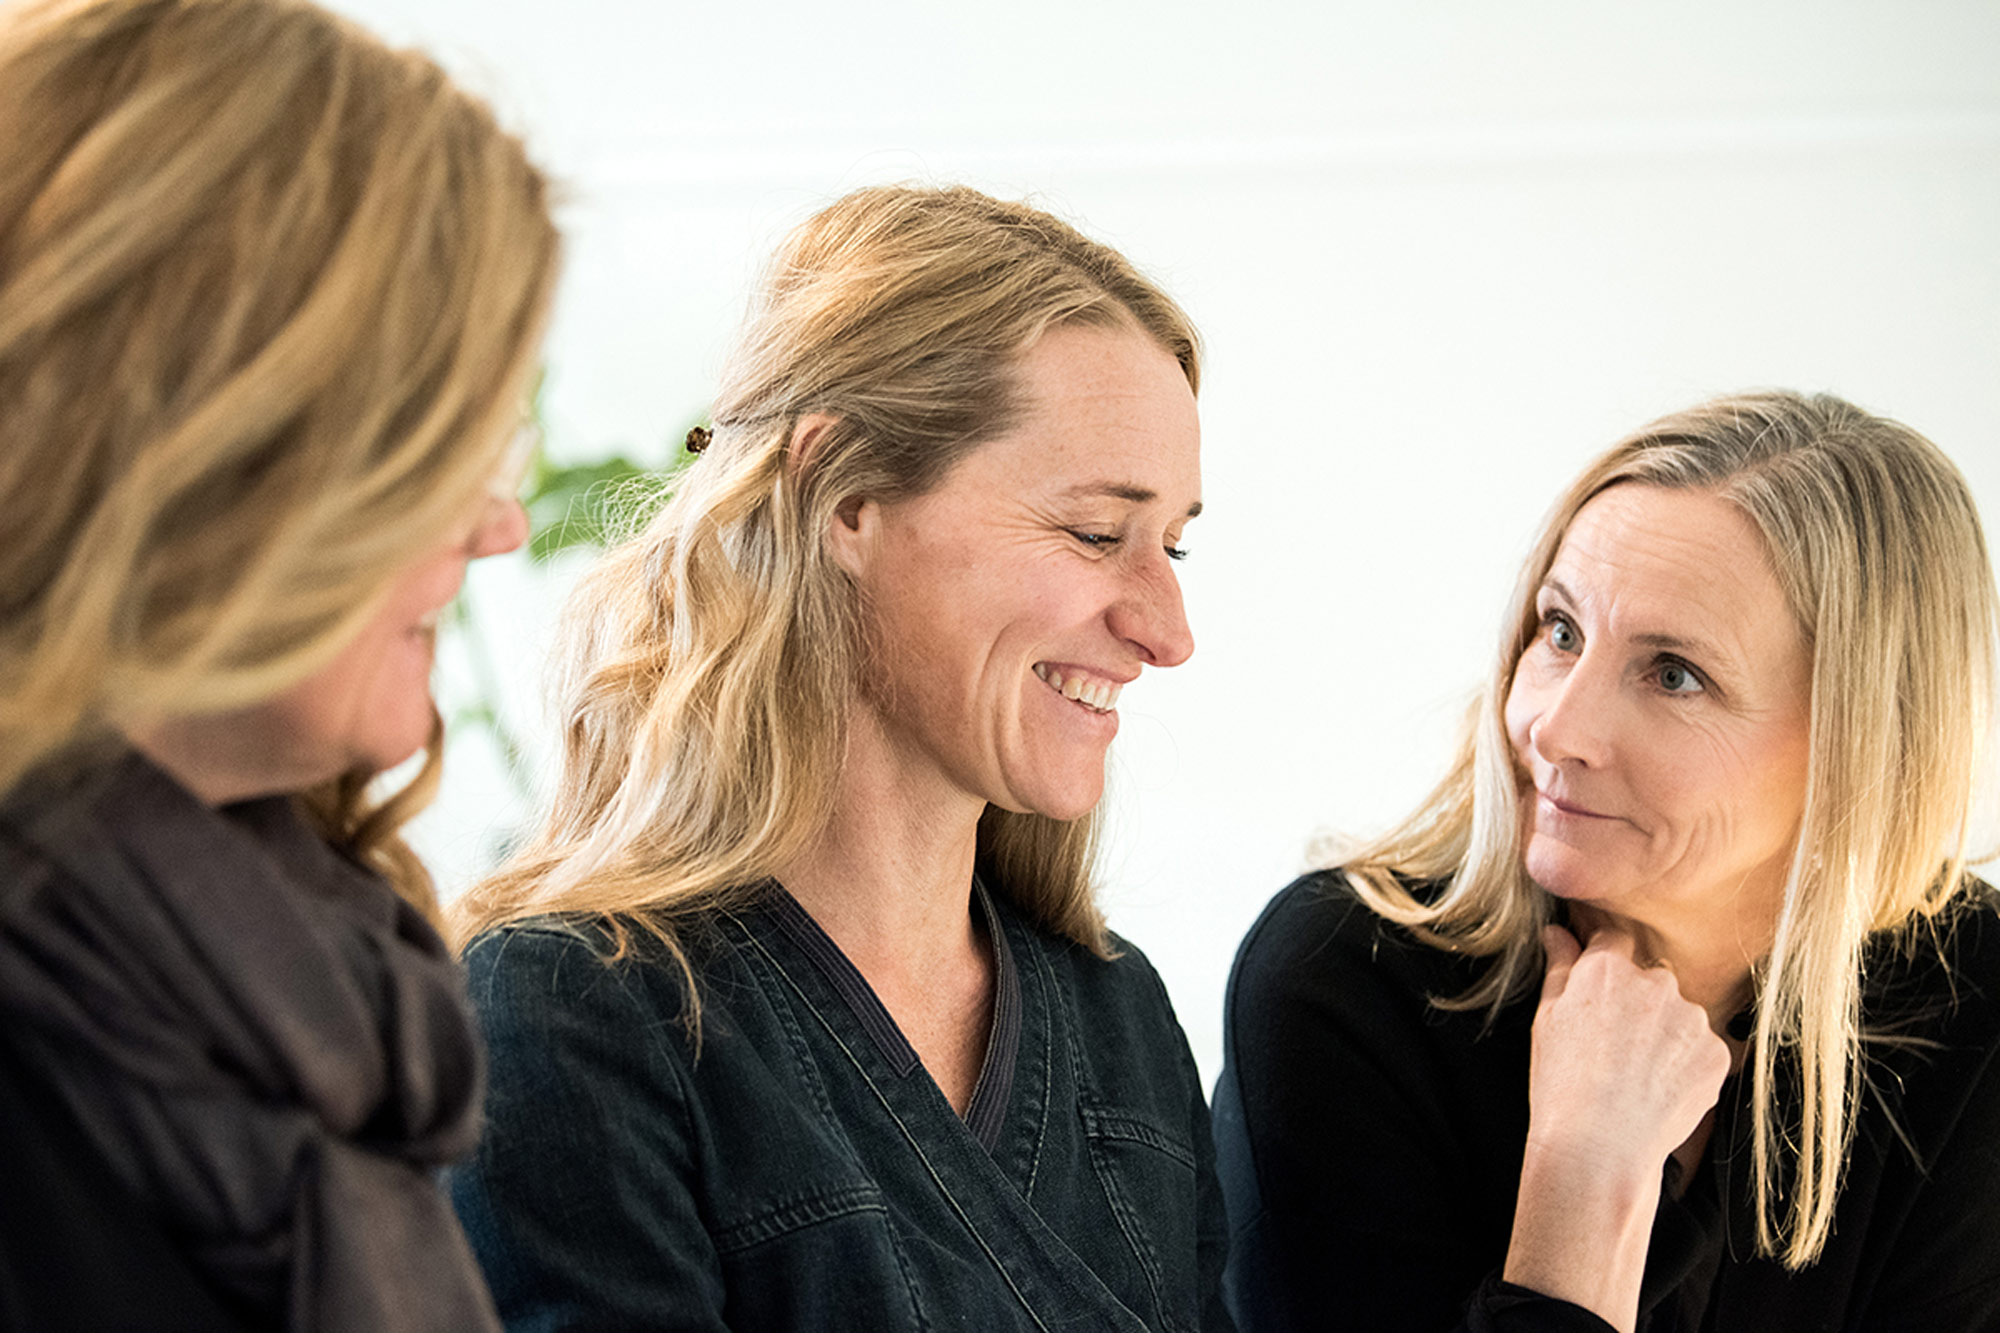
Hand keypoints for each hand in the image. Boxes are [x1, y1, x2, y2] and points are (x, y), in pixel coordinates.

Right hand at [1501, 923, 1731, 1331]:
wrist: (1600, 1148)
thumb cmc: (1561, 1084)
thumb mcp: (1547, 1020)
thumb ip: (1559, 968)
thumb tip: (1557, 932)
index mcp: (1607, 968)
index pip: (1615, 941)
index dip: (1607, 964)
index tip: (1600, 993)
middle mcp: (1655, 982)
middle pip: (1651, 978)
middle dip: (1637, 1001)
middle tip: (1614, 1044)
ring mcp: (1691, 1018)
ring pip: (1679, 1013)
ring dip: (1664, 1032)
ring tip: (1637, 1074)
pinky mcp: (1716, 1052)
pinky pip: (1701, 1047)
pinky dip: (1685, 1064)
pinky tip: (1659, 1089)